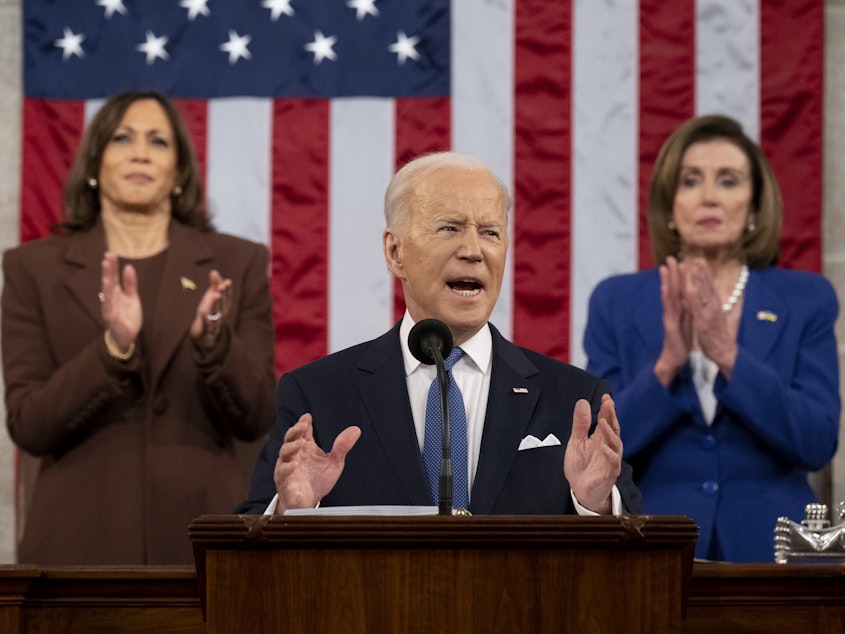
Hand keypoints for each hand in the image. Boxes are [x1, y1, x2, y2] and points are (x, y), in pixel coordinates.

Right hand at [101, 251, 141, 350]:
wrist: (127, 337)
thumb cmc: (128, 316)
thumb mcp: (132, 297)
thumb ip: (130, 283)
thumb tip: (128, 267)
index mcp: (116, 292)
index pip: (114, 276)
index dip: (113, 266)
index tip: (111, 253)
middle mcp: (110, 298)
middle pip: (109, 280)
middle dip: (109, 268)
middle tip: (108, 255)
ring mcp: (109, 307)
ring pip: (107, 291)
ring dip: (107, 279)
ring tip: (106, 267)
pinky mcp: (111, 317)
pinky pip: (109, 306)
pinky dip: (108, 297)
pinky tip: (107, 288)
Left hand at [190, 269, 231, 348]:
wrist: (206, 335)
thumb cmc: (209, 312)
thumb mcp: (211, 298)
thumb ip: (214, 285)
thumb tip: (214, 271)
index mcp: (223, 306)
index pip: (227, 297)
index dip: (227, 290)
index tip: (227, 282)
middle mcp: (221, 314)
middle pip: (222, 304)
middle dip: (223, 295)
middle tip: (221, 286)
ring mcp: (214, 322)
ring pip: (215, 313)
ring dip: (216, 304)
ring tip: (215, 295)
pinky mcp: (205, 330)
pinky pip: (206, 325)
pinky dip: (204, 319)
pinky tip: (202, 313)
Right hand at [273, 413, 361, 512]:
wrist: (310, 502)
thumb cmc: (319, 480)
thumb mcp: (334, 462)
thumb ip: (342, 446)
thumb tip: (356, 429)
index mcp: (305, 447)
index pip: (302, 431)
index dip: (303, 423)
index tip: (308, 417)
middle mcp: (294, 455)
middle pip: (290, 439)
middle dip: (295, 431)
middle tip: (303, 425)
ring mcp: (287, 467)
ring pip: (284, 454)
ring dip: (291, 447)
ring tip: (301, 443)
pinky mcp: (284, 482)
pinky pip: (281, 473)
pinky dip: (286, 468)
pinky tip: (294, 464)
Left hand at [563, 395, 621, 513]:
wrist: (580, 490)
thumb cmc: (581, 465)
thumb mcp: (577, 442)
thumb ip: (580, 424)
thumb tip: (583, 402)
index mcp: (600, 438)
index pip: (606, 420)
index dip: (607, 409)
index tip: (606, 396)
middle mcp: (608, 447)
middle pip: (613, 429)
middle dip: (611, 416)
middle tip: (608, 403)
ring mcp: (610, 460)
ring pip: (615, 444)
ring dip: (610, 433)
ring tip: (603, 421)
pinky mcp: (609, 473)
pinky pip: (612, 463)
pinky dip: (609, 455)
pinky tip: (604, 447)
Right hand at [654, 256, 691, 385]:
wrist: (675, 358)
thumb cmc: (681, 341)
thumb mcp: (687, 323)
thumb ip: (688, 310)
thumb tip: (691, 299)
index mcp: (679, 310)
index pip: (679, 290)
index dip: (679, 276)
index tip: (679, 262)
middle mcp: (672, 311)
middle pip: (672, 289)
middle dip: (671, 273)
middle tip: (669, 258)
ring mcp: (670, 317)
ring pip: (668, 296)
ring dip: (666, 281)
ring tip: (664, 268)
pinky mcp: (670, 325)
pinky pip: (669, 309)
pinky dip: (668, 297)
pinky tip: (667, 288)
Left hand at [683, 258, 738, 377]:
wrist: (723, 351)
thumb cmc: (718, 333)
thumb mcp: (716, 314)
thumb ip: (715, 299)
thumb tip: (716, 284)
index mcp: (715, 305)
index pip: (710, 286)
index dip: (705, 273)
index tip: (700, 260)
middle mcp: (713, 307)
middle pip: (708, 287)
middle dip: (703, 272)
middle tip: (698, 258)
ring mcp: (709, 314)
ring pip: (704, 294)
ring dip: (700, 280)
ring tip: (695, 268)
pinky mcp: (704, 323)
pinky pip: (699, 309)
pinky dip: (695, 299)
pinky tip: (690, 290)